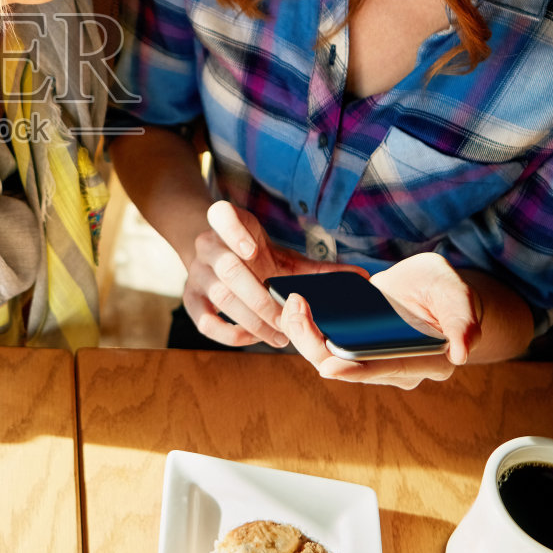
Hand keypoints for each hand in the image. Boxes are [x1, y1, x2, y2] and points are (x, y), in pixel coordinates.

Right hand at [182, 201, 368, 347]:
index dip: (234, 231)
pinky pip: (203, 320)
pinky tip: (251, 338)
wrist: (212, 254)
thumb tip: (362, 277)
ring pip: (220, 297)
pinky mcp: (190, 298)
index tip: (253, 250)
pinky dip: (227, 333)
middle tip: (287, 320)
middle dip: (261, 299)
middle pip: (229, 269)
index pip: (220, 214)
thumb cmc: (253, 255)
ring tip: (280, 336)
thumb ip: (316, 268)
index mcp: (227, 224)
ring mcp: (196, 273)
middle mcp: (207, 246)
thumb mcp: (280, 254)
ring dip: (252, 320)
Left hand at [277, 251, 481, 388]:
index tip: (327, 366)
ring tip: (293, 301)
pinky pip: (326, 343)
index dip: (356, 370)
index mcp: (425, 362)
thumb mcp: (458, 297)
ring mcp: (373, 360)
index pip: (385, 370)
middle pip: (347, 367)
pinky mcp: (356, 347)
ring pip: (330, 357)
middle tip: (295, 308)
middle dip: (315, 343)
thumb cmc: (447, 293)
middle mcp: (396, 369)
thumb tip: (461, 351)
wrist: (433, 290)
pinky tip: (295, 304)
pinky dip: (307, 327)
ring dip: (305, 334)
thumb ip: (462, 321)